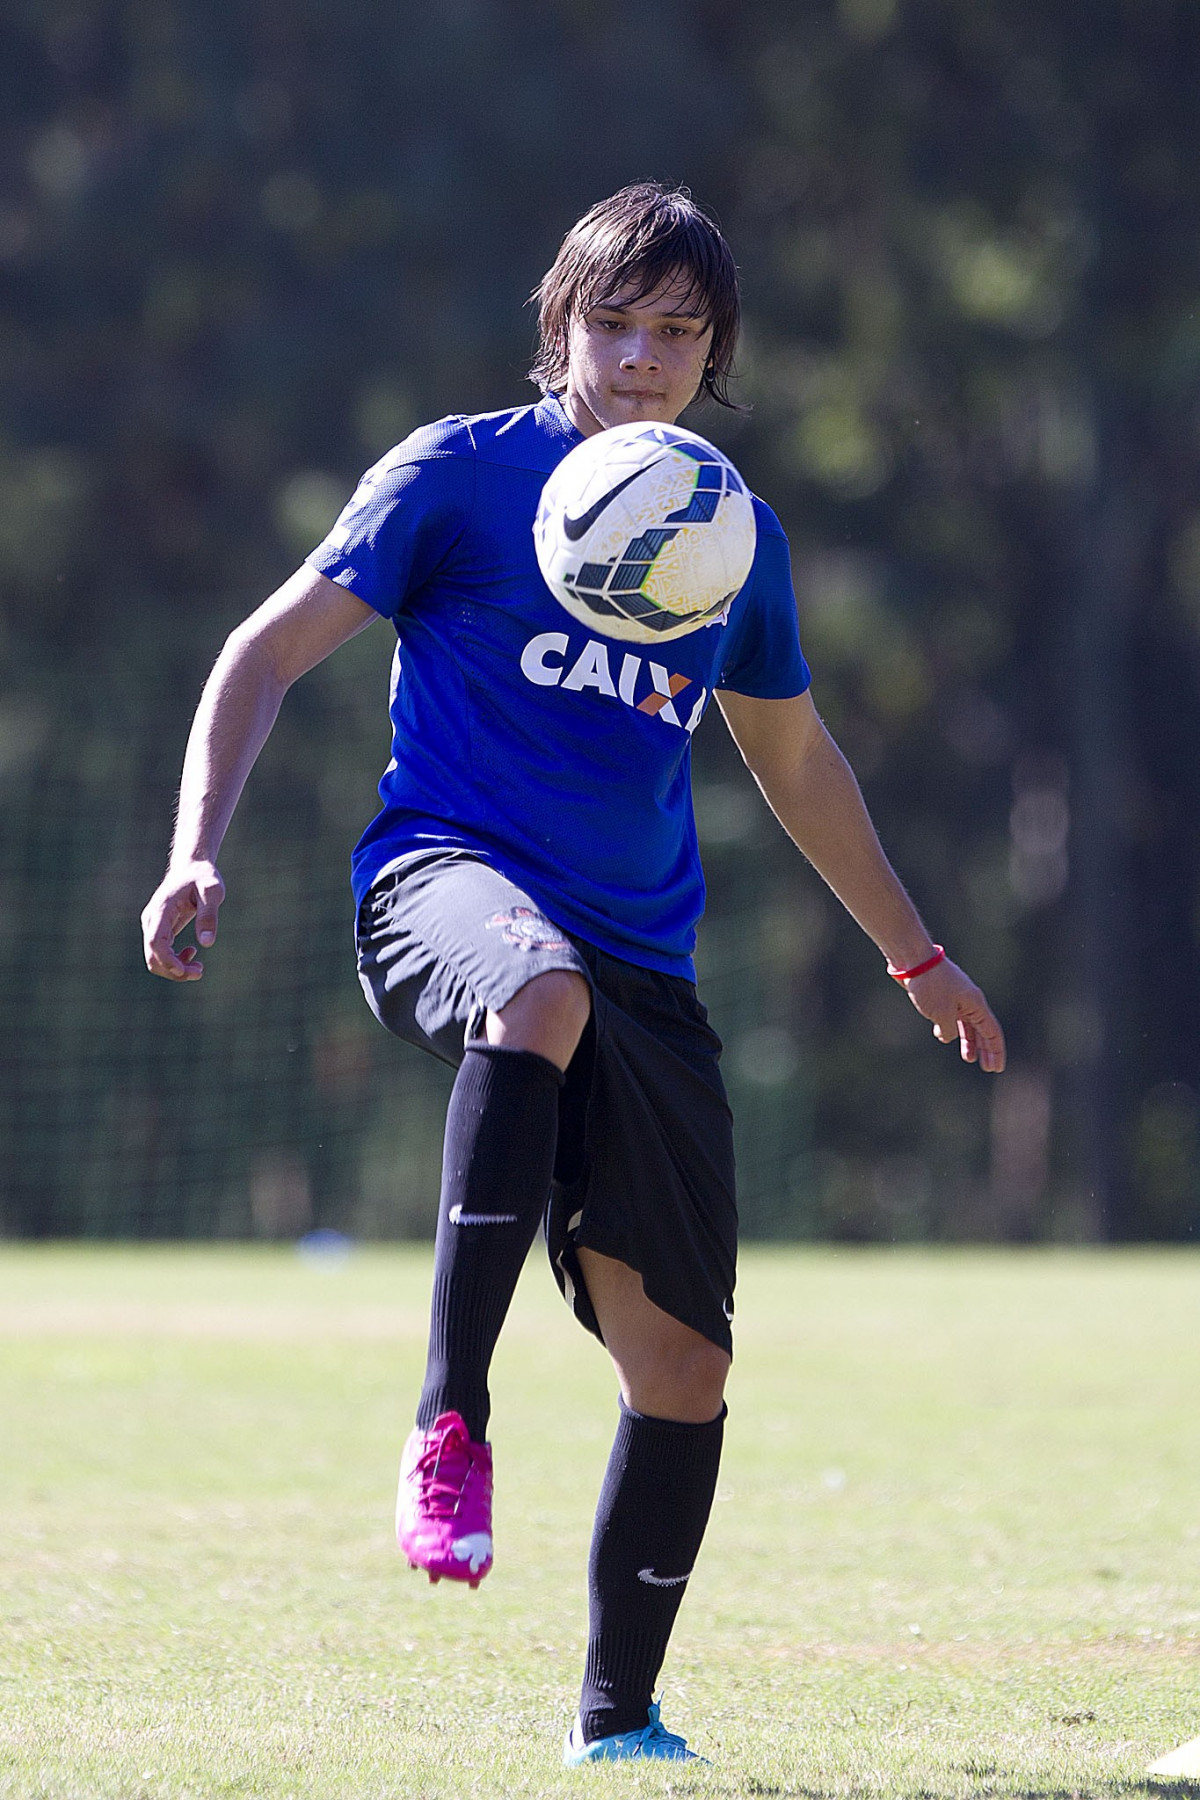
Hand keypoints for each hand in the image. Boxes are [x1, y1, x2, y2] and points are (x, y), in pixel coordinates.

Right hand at [141, 860, 225, 980]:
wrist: (191, 868)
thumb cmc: (203, 877)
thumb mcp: (212, 892)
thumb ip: (209, 915)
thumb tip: (207, 943)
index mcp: (161, 909)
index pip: (156, 941)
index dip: (167, 959)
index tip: (184, 970)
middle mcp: (151, 919)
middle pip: (152, 955)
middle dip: (174, 970)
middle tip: (199, 972)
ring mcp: (152, 925)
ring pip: (154, 958)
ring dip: (174, 969)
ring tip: (199, 968)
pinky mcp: (158, 929)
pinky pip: (160, 953)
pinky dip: (173, 961)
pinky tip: (192, 953)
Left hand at [899, 957, 1005, 1071]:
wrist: (913, 959)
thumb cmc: (930, 985)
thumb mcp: (942, 1014)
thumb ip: (949, 1030)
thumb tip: (946, 1036)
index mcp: (976, 1004)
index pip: (992, 1032)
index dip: (996, 1051)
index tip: (996, 1068)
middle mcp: (969, 1002)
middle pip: (982, 1029)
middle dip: (986, 1049)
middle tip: (988, 1068)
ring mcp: (955, 998)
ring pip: (966, 1024)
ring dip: (968, 1041)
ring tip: (969, 1058)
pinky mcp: (941, 996)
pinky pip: (951, 1017)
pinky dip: (950, 1029)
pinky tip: (943, 1037)